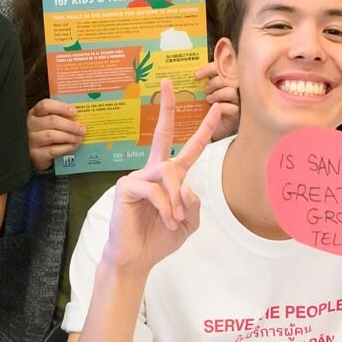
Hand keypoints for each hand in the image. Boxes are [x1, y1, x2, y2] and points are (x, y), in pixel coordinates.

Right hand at [27, 98, 85, 170]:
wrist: (37, 153)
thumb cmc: (46, 133)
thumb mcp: (49, 121)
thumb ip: (61, 116)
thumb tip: (80, 116)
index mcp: (35, 113)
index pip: (45, 105)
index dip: (61, 107)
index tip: (74, 111)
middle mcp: (31, 125)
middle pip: (52, 121)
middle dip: (70, 125)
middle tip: (82, 129)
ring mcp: (32, 140)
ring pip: (52, 135)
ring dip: (69, 136)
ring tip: (79, 138)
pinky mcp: (36, 153)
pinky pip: (53, 150)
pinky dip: (66, 147)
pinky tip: (73, 146)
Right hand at [102, 79, 221, 276]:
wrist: (136, 258)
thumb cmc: (159, 239)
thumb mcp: (189, 223)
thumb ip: (194, 204)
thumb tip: (186, 185)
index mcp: (170, 178)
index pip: (189, 149)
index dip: (203, 129)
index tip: (215, 109)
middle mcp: (153, 171)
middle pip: (161, 134)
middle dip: (166, 108)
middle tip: (167, 83)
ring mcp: (137, 177)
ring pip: (168, 174)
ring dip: (177, 200)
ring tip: (176, 219)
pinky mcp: (126, 187)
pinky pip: (154, 190)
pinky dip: (166, 207)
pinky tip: (166, 220)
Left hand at [191, 61, 238, 141]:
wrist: (207, 133)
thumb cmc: (203, 112)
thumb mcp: (198, 95)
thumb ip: (196, 86)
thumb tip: (185, 78)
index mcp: (222, 81)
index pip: (220, 68)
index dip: (209, 69)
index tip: (197, 75)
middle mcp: (231, 89)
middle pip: (229, 78)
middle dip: (214, 82)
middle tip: (205, 89)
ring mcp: (236, 102)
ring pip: (232, 91)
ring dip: (218, 94)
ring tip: (209, 100)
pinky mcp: (237, 115)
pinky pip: (231, 107)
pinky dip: (221, 107)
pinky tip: (215, 108)